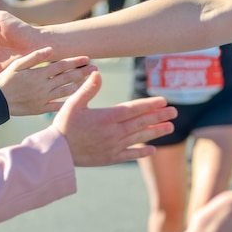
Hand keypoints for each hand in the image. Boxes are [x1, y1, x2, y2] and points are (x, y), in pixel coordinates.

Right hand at [0, 48, 96, 115]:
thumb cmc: (5, 81)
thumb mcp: (16, 65)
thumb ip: (34, 57)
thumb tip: (50, 49)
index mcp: (39, 74)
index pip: (61, 65)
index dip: (75, 61)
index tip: (87, 57)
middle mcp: (44, 86)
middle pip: (67, 78)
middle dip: (82, 72)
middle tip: (96, 68)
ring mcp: (44, 98)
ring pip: (65, 91)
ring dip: (79, 85)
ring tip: (91, 82)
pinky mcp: (41, 108)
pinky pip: (57, 106)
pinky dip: (68, 103)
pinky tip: (79, 100)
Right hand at [53, 71, 177, 165]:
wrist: (57, 153)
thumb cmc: (64, 125)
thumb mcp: (74, 104)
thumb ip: (88, 89)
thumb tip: (98, 72)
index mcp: (107, 117)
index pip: (134, 109)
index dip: (150, 105)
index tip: (163, 101)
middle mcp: (114, 132)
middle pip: (141, 122)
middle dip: (159, 116)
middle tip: (174, 112)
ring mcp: (114, 146)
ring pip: (139, 137)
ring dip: (156, 132)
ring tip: (170, 127)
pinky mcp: (111, 158)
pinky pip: (130, 155)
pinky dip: (142, 152)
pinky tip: (153, 150)